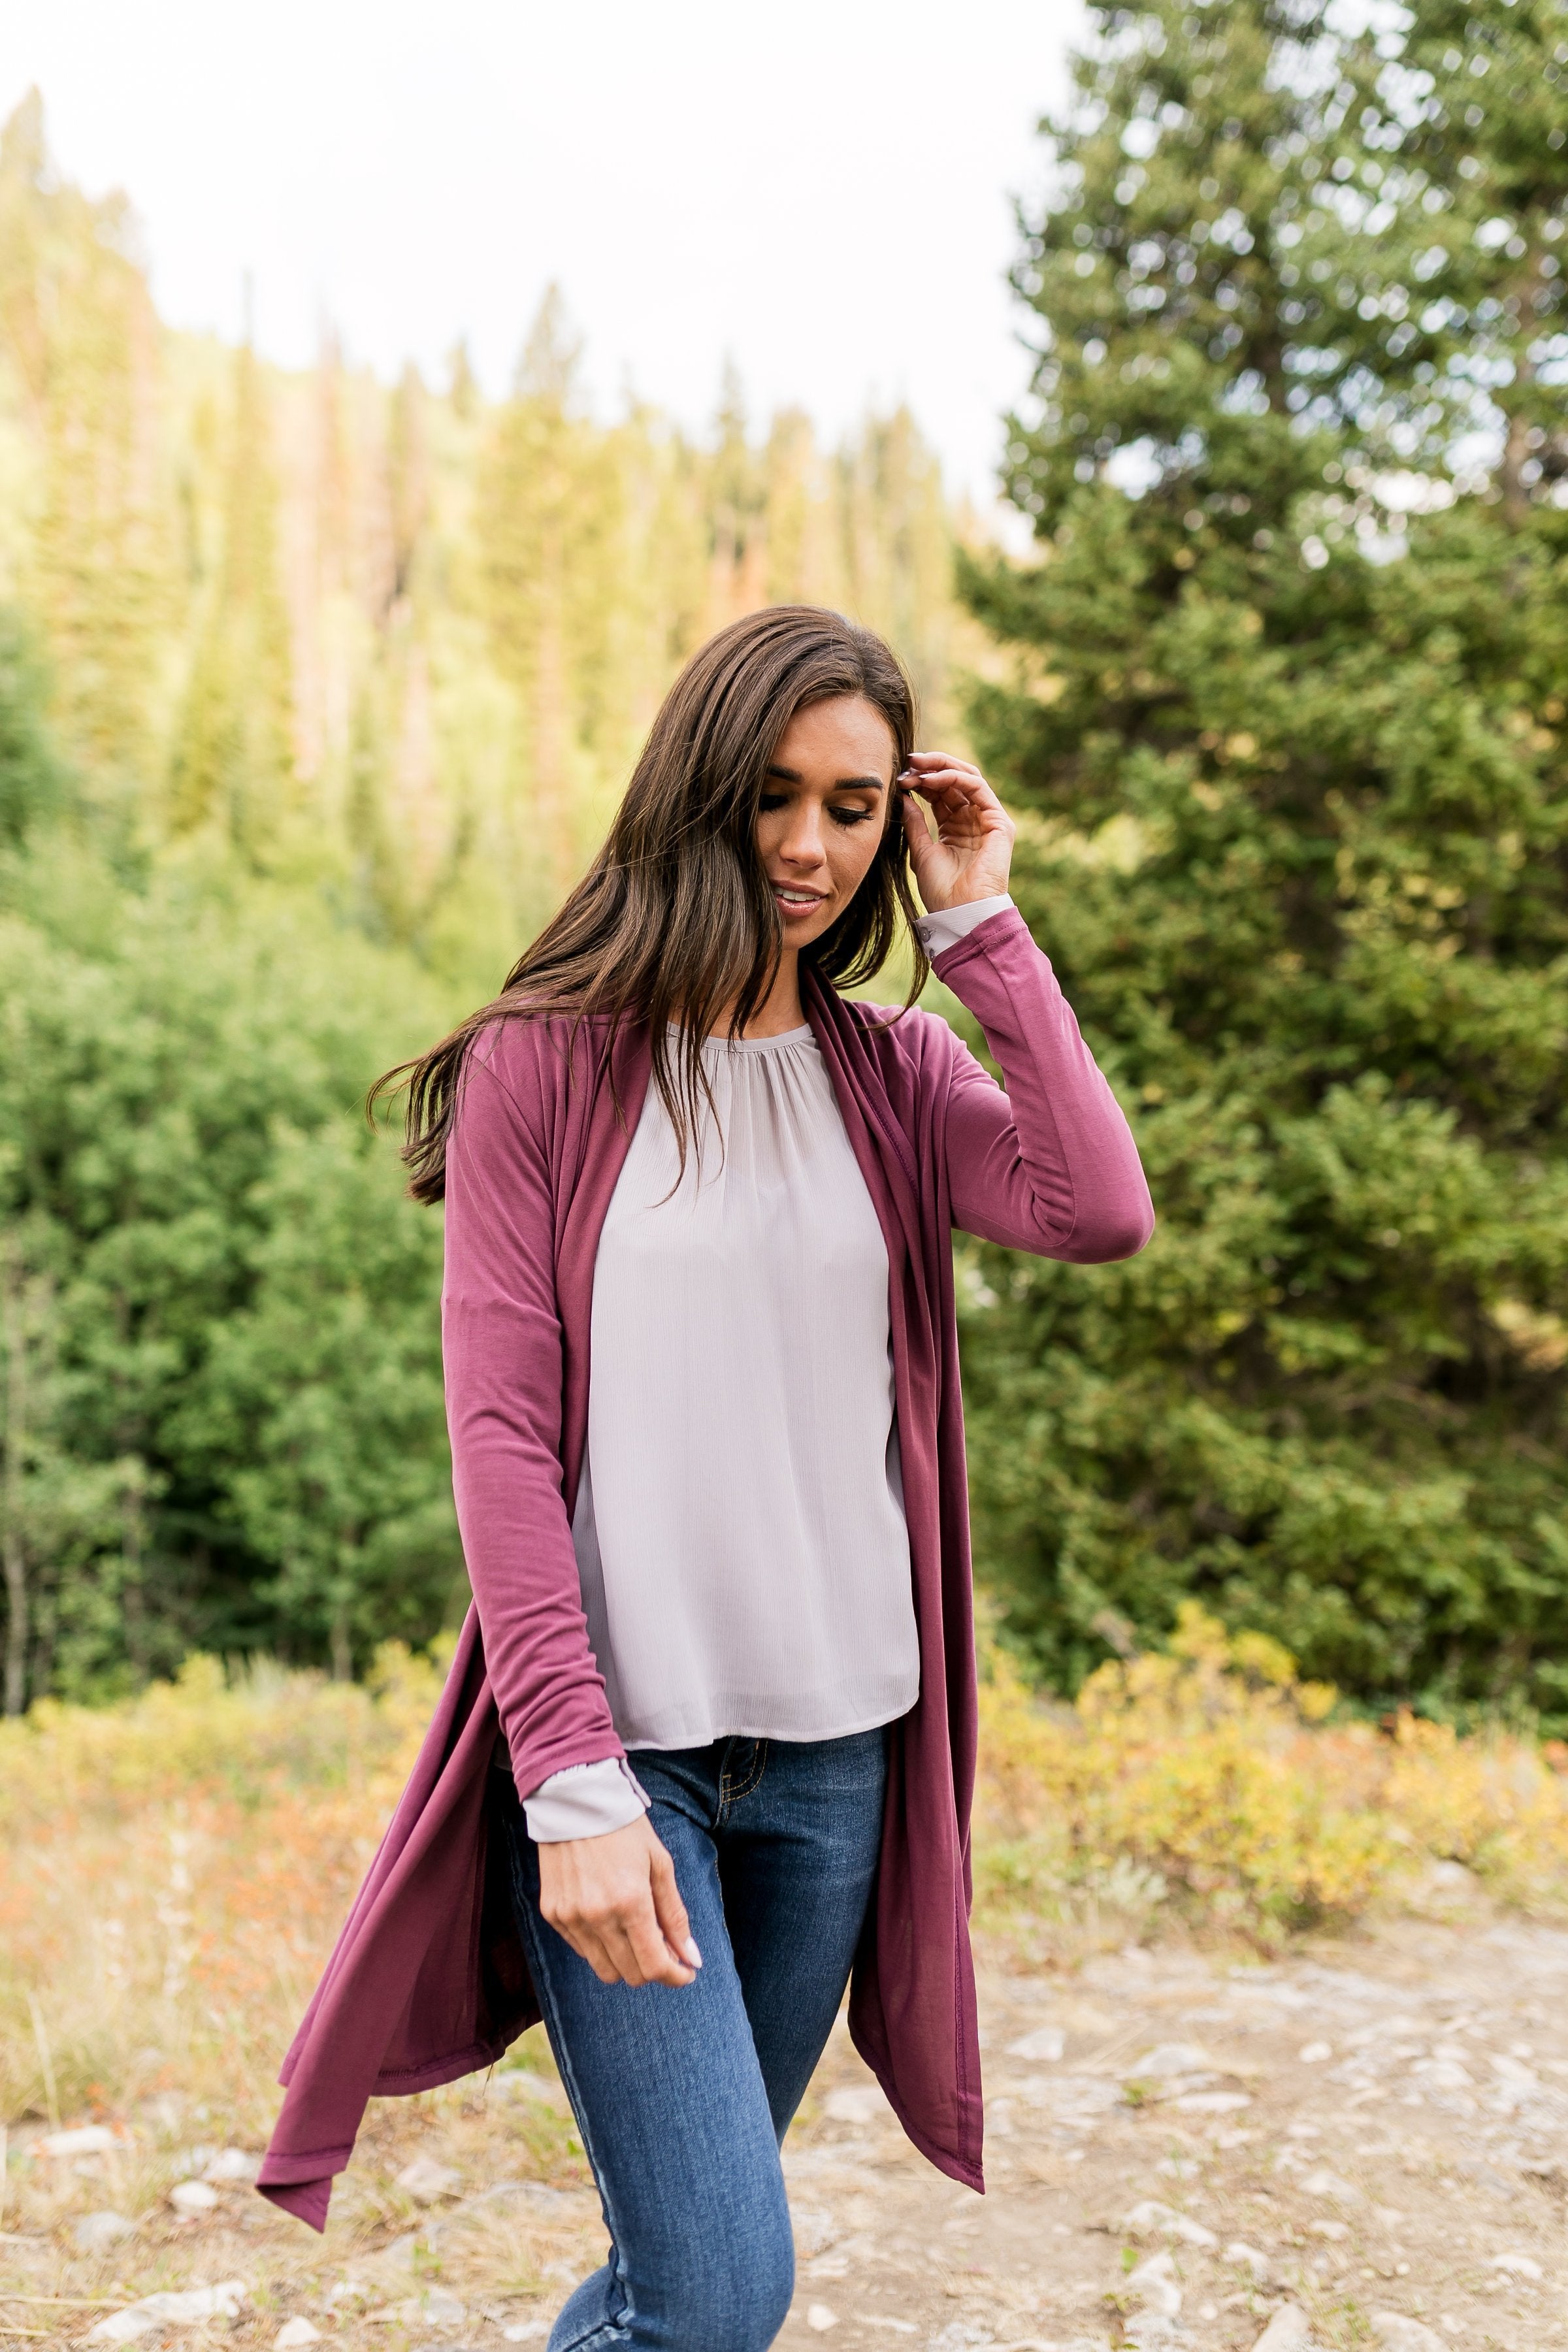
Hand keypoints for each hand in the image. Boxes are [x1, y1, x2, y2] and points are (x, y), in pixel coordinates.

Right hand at [536, 1814, 702, 1987]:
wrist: (575, 1800)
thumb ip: (675, 1915)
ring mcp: (571, 1917)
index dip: (675, 1976)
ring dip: (626, 1961)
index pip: (654, 1966)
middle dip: (654, 1968)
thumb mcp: (660, 1864)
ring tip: (637, 1934)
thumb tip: (692, 1958)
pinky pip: (582, 1950)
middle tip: (665, 1948)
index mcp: (630, 1902)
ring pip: (604, 1969)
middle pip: (630, 1974)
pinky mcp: (552, 1914)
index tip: (686, 1971)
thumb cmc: (624, 1829)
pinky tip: (610, 1919)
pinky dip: (601, 1945)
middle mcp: (598, 1916)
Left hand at [898, 752, 1015, 912]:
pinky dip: (955, 777)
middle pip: (954, 781)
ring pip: (967, 778)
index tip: (900, 777)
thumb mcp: (921, 851)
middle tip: (909, 761)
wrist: (960, 911)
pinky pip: (978, 788)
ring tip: (917, 766)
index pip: (941, 794)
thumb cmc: (941, 890)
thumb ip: (915, 824)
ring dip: (941, 767)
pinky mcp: (998, 822)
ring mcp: (987, 820)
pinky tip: (933, 778)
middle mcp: (973, 820)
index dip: (921, 781)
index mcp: (955, 828)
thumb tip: (903, 797)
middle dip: (931, 767)